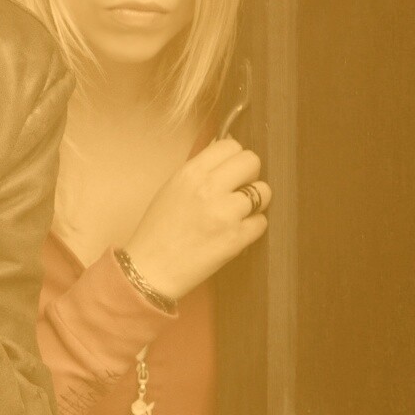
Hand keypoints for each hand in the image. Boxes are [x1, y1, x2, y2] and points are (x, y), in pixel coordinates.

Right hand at [122, 137, 269, 300]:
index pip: (231, 145)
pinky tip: (236, 232)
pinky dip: (253, 227)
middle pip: (252, 162)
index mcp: (191, 173)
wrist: (151, 268)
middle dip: (250, 175)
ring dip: (256, 202)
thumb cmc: (158, 229)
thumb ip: (201, 170)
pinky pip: (262, 222)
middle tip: (240, 190)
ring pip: (263, 192)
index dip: (234, 158)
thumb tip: (228, 154)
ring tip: (239, 213)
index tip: (231, 171)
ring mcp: (225, 213)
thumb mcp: (173, 188)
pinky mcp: (236, 238)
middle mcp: (209, 188)